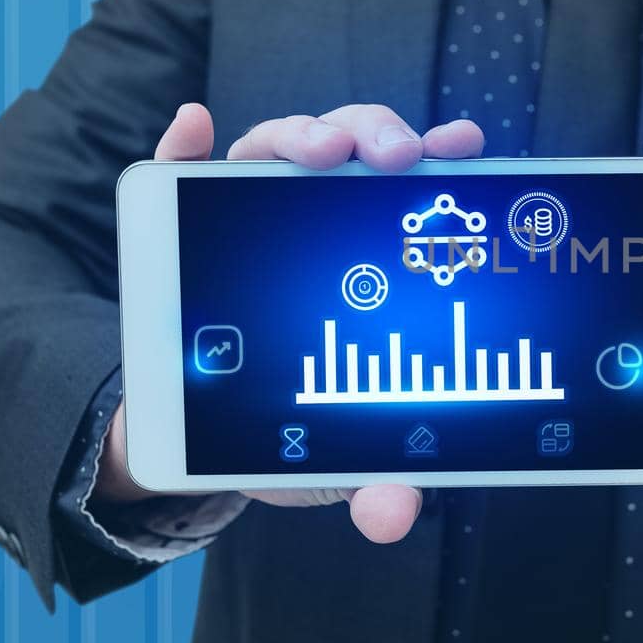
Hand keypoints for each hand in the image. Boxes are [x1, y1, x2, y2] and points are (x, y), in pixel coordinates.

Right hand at [96, 102, 485, 543]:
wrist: (193, 434)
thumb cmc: (286, 427)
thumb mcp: (337, 459)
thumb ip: (376, 481)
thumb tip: (393, 516)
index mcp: (372, 257)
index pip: (410, 192)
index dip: (440, 159)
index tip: (464, 147)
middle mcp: (314, 219)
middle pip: (351, 150)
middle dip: (375, 135)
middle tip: (394, 157)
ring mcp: (245, 213)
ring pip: (277, 146)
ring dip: (300, 133)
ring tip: (315, 151)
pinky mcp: (179, 221)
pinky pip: (178, 167)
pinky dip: (183, 141)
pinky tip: (193, 126)